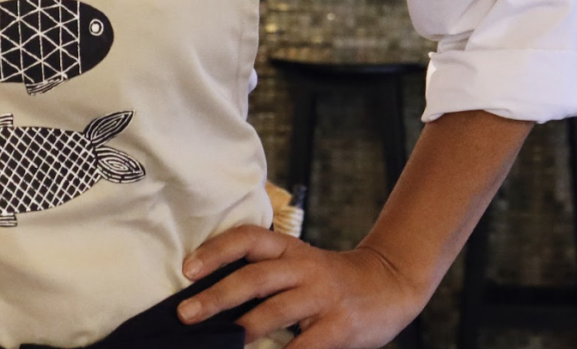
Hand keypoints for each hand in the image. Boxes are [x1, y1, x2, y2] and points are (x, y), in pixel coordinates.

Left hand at [177, 225, 427, 348]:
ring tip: (217, 344)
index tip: (188, 268)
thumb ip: (266, 277)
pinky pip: (305, 346)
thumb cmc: (331, 281)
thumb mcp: (300, 265)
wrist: (391, 284)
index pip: (249, 239)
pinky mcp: (339, 326)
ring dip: (243, 329)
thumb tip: (212, 303)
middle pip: (255, 276)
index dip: (216, 250)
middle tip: (186, 314)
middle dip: (217, 295)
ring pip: (276, 310)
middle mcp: (304, 266)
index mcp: (289, 249)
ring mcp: (322, 296)